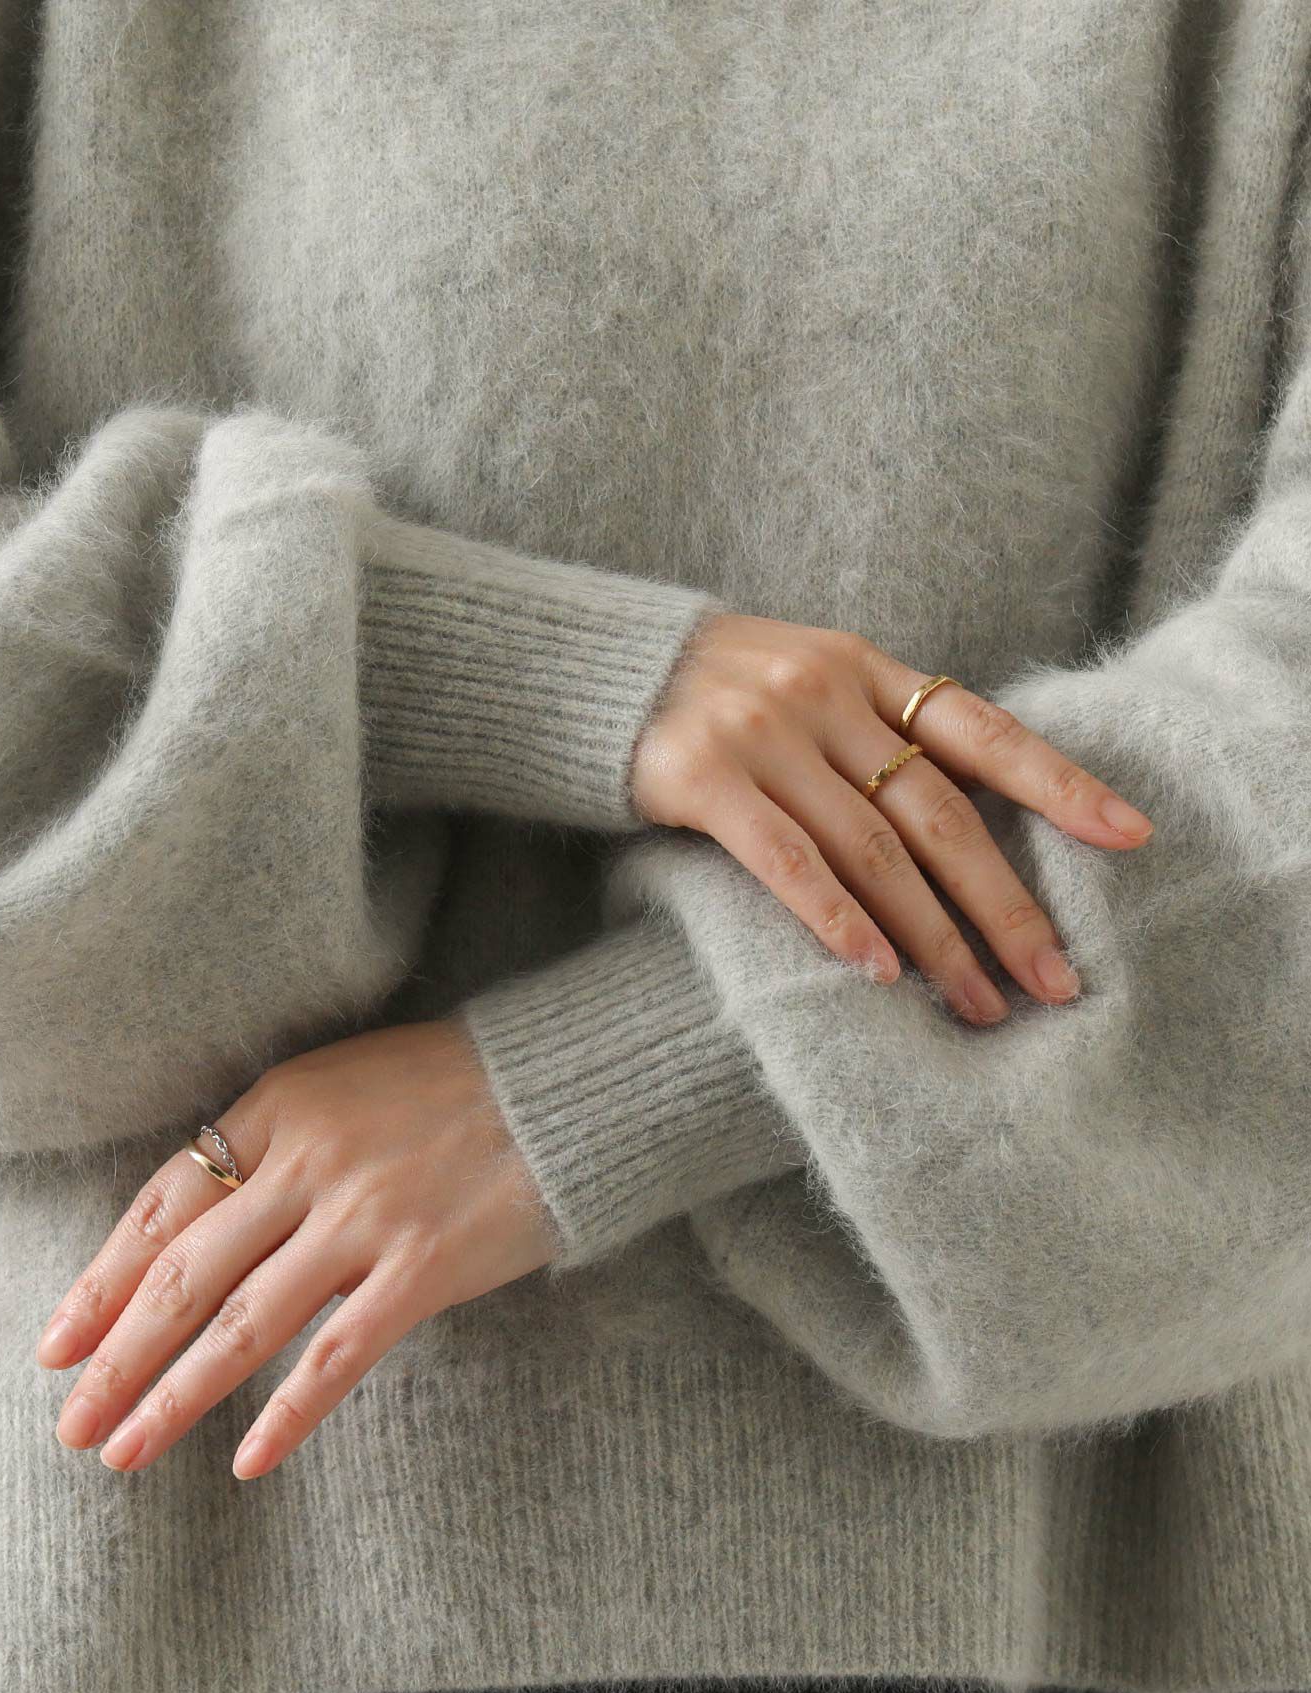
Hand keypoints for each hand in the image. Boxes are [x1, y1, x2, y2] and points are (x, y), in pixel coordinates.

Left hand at [34, 1017, 557, 1478]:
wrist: (567, 1083)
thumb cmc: (451, 1086)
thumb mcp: (342, 1084)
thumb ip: (272, 1145)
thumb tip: (197, 1230)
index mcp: (279, 1107)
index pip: (163, 1206)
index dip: (102, 1281)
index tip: (56, 1346)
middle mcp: (309, 1161)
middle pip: (186, 1275)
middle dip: (116, 1359)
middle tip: (68, 1425)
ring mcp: (366, 1216)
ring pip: (244, 1323)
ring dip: (174, 1397)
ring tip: (122, 1453)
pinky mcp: (424, 1267)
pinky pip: (338, 1355)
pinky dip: (288, 1413)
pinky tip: (247, 1461)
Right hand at [630, 615, 1154, 1026]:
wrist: (585, 666)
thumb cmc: (709, 691)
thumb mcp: (805, 680)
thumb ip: (875, 731)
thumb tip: (966, 815)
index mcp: (864, 668)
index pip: (982, 730)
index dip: (1059, 783)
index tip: (1129, 836)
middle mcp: (824, 692)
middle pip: (939, 811)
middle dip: (1005, 903)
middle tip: (1054, 981)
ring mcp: (763, 731)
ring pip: (872, 848)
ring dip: (933, 936)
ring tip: (976, 1003)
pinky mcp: (702, 775)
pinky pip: (785, 859)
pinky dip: (836, 919)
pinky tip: (876, 970)